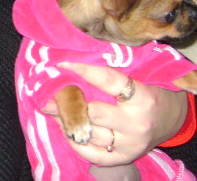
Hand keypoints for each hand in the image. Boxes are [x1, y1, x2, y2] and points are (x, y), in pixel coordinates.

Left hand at [42, 62, 187, 166]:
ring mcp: (129, 144)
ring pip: (88, 132)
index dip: (83, 70)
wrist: (169, 120)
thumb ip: (108, 75)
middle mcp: (136, 123)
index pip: (108, 80)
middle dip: (70, 102)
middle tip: (52, 93)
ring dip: (65, 120)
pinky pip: (89, 152)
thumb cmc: (145, 93)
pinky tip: (65, 127)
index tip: (62, 64)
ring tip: (52, 107)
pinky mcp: (122, 158)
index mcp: (141, 98)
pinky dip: (73, 140)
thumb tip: (70, 66)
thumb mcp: (136, 79)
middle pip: (94, 112)